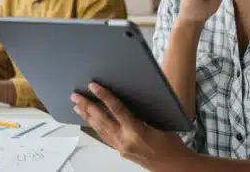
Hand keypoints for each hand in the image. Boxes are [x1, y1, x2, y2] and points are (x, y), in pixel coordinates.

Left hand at [72, 83, 194, 170]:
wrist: (173, 165)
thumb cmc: (171, 144)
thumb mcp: (158, 122)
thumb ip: (141, 112)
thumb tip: (127, 97)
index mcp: (136, 131)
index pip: (116, 109)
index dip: (104, 96)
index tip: (94, 86)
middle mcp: (125, 140)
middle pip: (101, 120)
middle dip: (87, 106)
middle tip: (76, 95)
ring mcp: (121, 147)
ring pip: (100, 129)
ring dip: (87, 116)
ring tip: (77, 106)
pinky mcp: (120, 151)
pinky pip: (104, 136)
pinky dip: (95, 126)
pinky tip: (90, 121)